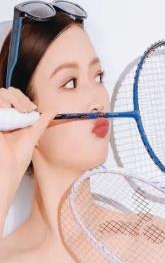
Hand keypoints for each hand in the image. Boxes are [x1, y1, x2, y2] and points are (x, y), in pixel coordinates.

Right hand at [0, 87, 54, 218]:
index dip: (21, 98)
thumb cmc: (14, 163)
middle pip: (4, 93)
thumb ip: (39, 122)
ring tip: (16, 110)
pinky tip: (7, 111)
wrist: (3, 177)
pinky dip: (1, 103)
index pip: (11, 97)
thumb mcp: (30, 138)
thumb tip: (52, 110)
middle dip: (16, 97)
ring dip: (8, 98)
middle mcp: (0, 118)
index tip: (30, 109)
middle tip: (25, 109)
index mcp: (9, 120)